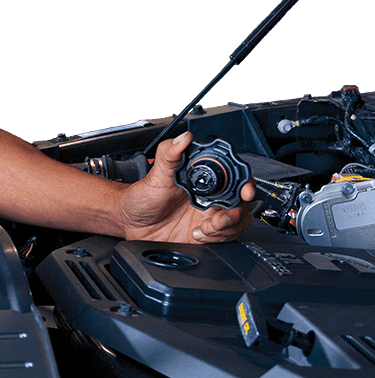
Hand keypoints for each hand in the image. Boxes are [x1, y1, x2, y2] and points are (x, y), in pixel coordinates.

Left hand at [116, 132, 255, 242]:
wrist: (130, 223)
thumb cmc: (142, 197)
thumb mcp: (156, 175)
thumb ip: (169, 154)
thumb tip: (183, 138)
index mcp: (204, 181)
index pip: (236, 180)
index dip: (247, 185)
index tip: (245, 193)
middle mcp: (211, 198)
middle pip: (243, 205)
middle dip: (235, 214)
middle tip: (216, 219)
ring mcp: (209, 216)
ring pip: (238, 223)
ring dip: (225, 229)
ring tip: (202, 229)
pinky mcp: (206, 234)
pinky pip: (226, 239)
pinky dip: (217, 239)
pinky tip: (197, 235)